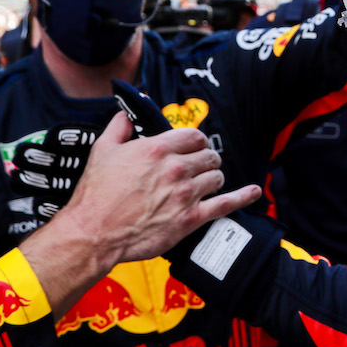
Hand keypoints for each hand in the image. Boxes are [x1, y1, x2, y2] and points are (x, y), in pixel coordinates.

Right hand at [21, 111, 260, 318]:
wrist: (93, 232)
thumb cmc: (96, 194)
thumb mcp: (102, 150)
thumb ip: (119, 127)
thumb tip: (126, 115)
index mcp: (157, 149)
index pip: (193, 136)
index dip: (195, 141)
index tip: (192, 147)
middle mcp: (176, 168)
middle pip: (209, 156)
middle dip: (205, 160)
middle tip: (198, 166)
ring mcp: (186, 193)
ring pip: (216, 177)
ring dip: (212, 178)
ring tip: (204, 182)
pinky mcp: (191, 218)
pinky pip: (225, 204)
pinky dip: (243, 196)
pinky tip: (253, 192)